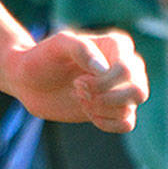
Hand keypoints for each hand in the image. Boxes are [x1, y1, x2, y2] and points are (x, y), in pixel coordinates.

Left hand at [8, 29, 148, 132]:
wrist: (28, 80)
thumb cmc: (43, 57)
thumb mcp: (58, 45)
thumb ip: (80, 49)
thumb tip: (104, 69)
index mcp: (116, 45)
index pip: (128, 69)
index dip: (104, 82)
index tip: (78, 79)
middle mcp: (125, 65)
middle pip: (139, 91)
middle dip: (106, 98)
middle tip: (79, 90)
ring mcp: (120, 88)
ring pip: (130, 108)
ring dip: (101, 108)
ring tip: (79, 97)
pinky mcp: (112, 108)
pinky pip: (127, 123)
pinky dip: (107, 123)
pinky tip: (88, 112)